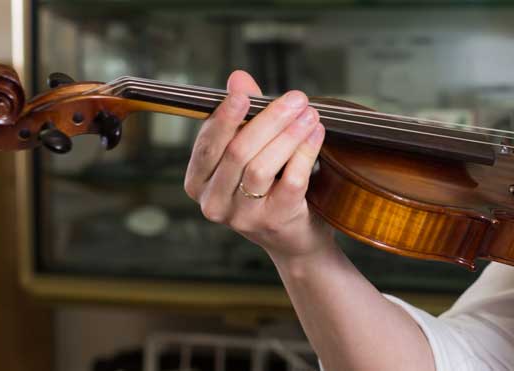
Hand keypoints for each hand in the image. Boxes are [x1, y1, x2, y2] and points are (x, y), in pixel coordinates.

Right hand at [184, 70, 331, 261]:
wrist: (295, 238)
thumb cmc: (268, 187)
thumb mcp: (251, 151)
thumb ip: (244, 116)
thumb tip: (238, 77)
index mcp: (198, 182)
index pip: (207, 145)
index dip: (225, 117)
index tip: (244, 94)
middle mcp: (213, 203)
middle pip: (237, 152)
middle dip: (269, 119)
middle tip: (296, 99)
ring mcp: (243, 217)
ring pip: (262, 167)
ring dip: (289, 135)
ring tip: (310, 114)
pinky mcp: (275, 221)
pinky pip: (290, 181)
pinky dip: (304, 153)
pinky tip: (316, 135)